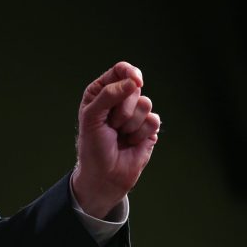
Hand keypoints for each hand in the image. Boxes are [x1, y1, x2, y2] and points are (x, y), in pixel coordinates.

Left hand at [71, 61, 160, 218]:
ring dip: (131, 123)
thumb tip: (133, 82)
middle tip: (110, 124)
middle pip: (135, 87)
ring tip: (119, 134)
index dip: (129, 72)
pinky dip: (141, 134)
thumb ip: (108, 95)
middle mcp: (120, 99)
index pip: (120, 71)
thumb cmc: (93, 145)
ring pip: (146, 104)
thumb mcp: (92, 117)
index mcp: (101, 91)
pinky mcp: (148, 129)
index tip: (136, 81)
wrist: (105, 175)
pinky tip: (131, 142)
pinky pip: (154, 121)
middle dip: (123, 108)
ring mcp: (135, 114)